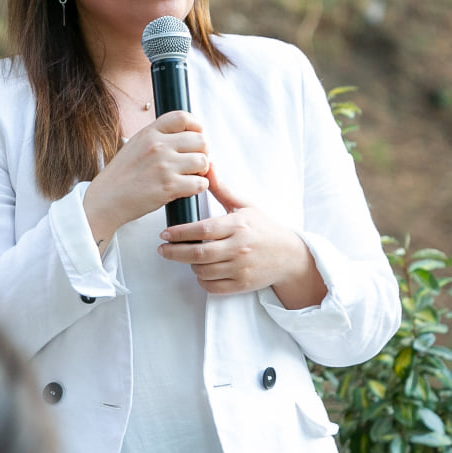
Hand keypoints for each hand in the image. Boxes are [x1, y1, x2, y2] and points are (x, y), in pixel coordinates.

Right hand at [82, 111, 208, 249]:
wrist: (105, 200)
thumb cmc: (121, 176)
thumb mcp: (136, 145)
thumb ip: (158, 136)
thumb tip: (187, 134)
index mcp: (149, 133)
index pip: (183, 117)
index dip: (196, 126)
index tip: (196, 136)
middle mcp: (158, 146)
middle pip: (200, 140)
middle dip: (202, 152)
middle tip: (195, 162)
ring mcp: (164, 166)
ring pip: (203, 161)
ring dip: (201, 171)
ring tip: (190, 176)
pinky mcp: (169, 186)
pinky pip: (200, 183)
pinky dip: (198, 187)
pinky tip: (187, 188)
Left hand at [159, 168, 328, 307]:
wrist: (289, 256)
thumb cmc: (263, 228)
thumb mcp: (244, 206)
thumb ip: (222, 189)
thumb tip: (207, 166)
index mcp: (238, 226)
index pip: (204, 230)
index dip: (180, 233)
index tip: (165, 233)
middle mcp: (239, 248)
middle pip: (199, 254)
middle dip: (175, 252)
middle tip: (162, 249)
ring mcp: (241, 268)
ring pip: (203, 271)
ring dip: (190, 265)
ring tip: (187, 257)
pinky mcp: (242, 284)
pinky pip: (212, 286)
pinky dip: (202, 280)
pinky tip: (202, 270)